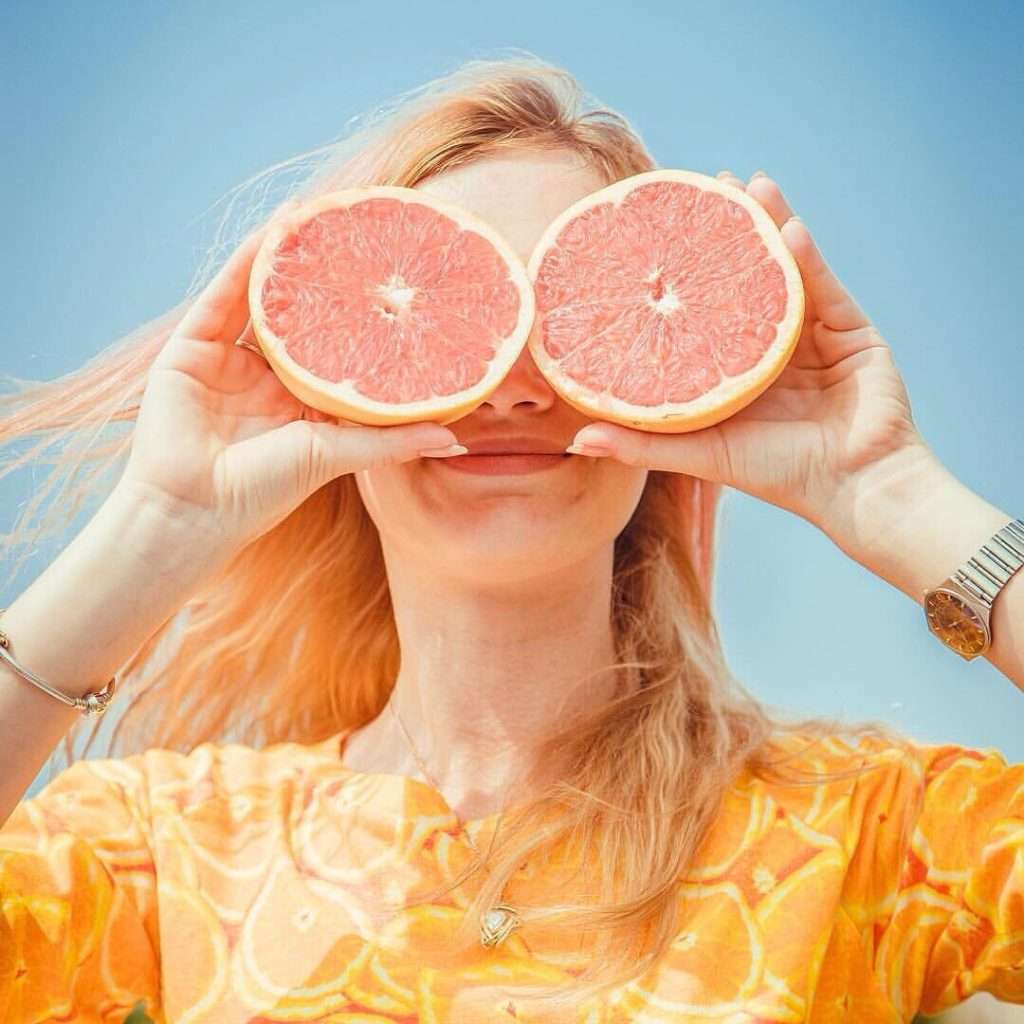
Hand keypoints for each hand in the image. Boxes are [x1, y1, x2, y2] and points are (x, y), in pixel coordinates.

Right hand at [116, 215, 460, 553]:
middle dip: (328, 281)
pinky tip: (275, 231)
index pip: (339, 350)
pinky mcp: (191, 349)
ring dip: (288, 260)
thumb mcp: (337, 454)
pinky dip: (247, 263)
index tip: (399, 286)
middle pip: (302, 318)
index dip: (364, 320)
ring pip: (262, 300)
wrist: (191, 510)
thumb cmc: (265, 491)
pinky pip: (222, 297)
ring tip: (319, 217)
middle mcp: (268, 379)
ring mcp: (229, 361)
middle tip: (363, 239)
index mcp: (303, 404)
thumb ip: (392, 440)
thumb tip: (455, 435)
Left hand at [568, 170, 937, 535]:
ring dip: (769, 223)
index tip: (657, 228)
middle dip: (729, 228)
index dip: (685, 268)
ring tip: (748, 184)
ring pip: (786, 267)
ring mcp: (812, 332)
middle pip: (746, 274)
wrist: (852, 488)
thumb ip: (642, 443)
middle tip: (705, 184)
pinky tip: (788, 226)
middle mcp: (769, 342)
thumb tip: (578, 439)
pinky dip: (806, 257)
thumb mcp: (701, 453)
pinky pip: (824, 285)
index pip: (705, 305)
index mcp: (734, 365)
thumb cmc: (776, 474)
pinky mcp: (851, 329)